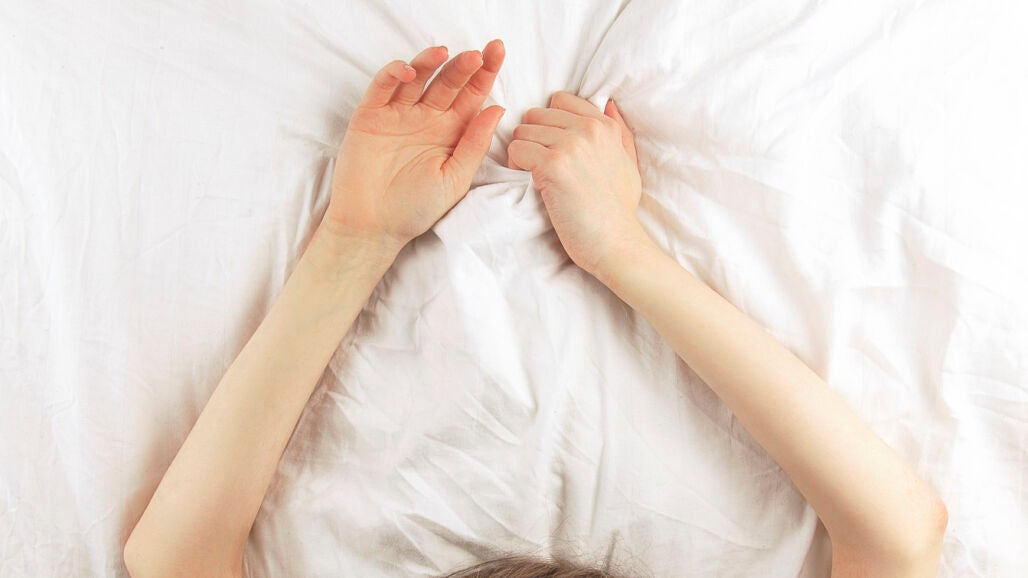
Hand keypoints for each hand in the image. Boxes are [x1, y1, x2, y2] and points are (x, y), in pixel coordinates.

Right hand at [325, 41, 505, 252]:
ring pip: (417, 79)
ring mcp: (398, 115)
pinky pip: (382, 87)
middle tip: (479, 53)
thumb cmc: (415, 209)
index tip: (498, 52)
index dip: (485, 74)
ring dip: (430, 62)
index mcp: (450, 133)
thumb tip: (497, 108)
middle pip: (448, 83)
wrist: (373, 227)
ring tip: (445, 53)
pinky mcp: (370, 116)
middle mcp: (426, 119)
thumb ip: (474, 144)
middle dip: (465, 66)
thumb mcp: (455, 178)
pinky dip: (394, 74)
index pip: (472, 97)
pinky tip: (410, 73)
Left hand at [507, 92, 645, 281]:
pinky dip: (516, 168)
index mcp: (605, 125)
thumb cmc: (620, 210)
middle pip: (535, 115)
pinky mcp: (552, 165)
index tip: (553, 147)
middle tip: (540, 166)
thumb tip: (609, 104)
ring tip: (536, 177)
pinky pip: (516, 151)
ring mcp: (570, 145)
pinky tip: (532, 185)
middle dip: (532, 139)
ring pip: (521, 132)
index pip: (560, 100)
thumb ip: (619, 131)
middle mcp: (588, 129)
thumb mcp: (628, 163)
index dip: (549, 123)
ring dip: (522, 155)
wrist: (617, 243)